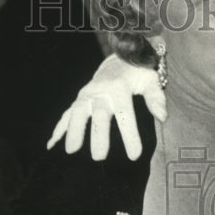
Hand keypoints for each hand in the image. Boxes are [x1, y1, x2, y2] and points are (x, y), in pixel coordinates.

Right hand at [46, 54, 166, 159]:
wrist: (120, 57)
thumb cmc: (138, 74)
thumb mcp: (151, 80)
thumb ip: (156, 98)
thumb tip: (162, 117)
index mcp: (120, 89)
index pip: (125, 114)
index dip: (129, 135)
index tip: (134, 155)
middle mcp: (100, 91)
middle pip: (98, 115)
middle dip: (98, 135)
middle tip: (99, 157)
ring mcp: (86, 95)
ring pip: (77, 113)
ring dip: (73, 132)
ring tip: (71, 151)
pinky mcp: (79, 100)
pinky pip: (66, 114)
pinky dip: (58, 129)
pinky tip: (51, 145)